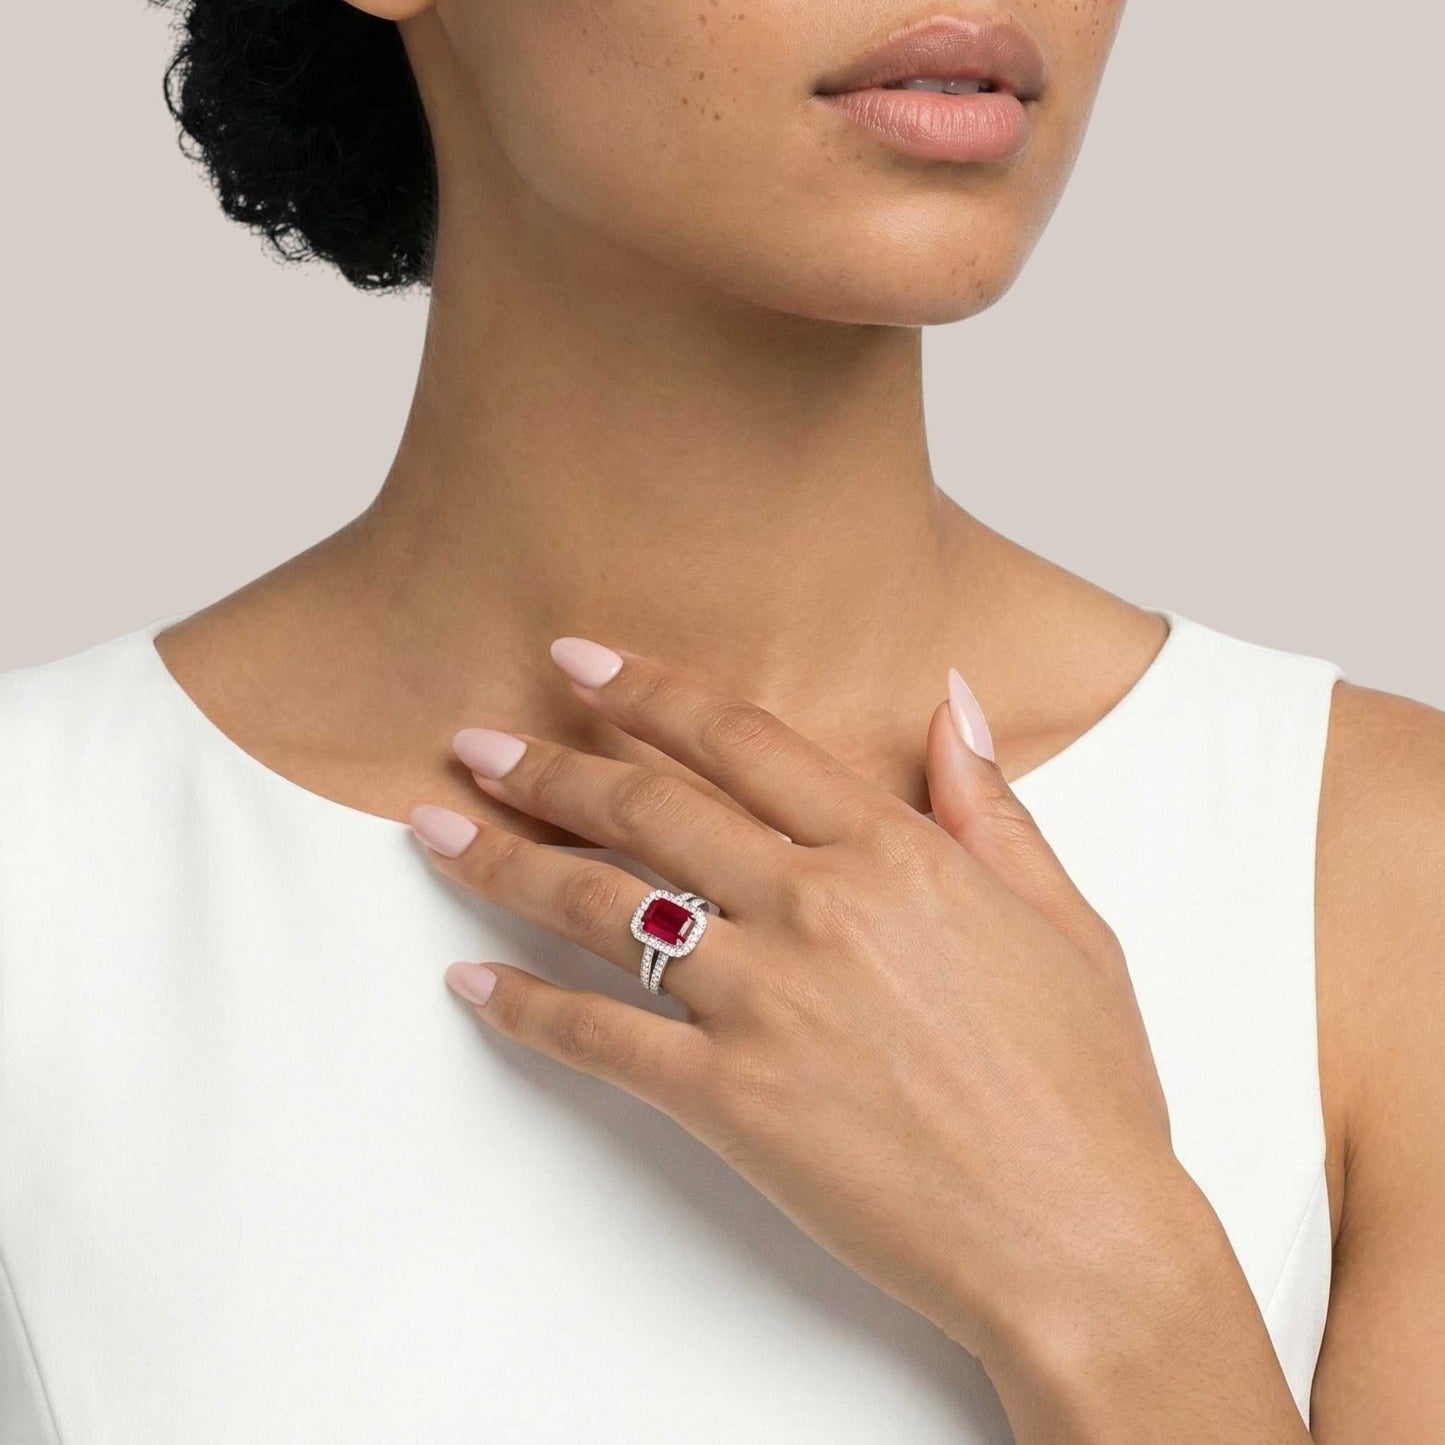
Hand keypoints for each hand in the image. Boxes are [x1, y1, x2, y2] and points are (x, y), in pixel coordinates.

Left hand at [407, 638, 1238, 1422]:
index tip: (580, 661)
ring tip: (436, 828)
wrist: (1078, 1236)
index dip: (648, 691)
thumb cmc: (1083, 1084)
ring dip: (506, 861)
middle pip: (648, 809)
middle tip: (475, 741)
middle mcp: (816, 907)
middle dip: (547, 766)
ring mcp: (766, 1003)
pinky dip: (525, 1008)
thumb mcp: (1062, 918)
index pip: (742, 740)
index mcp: (894, 853)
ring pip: (602, 907)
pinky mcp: (731, 1099)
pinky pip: (601, 1039)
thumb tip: (951, 700)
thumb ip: (987, 802)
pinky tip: (470, 981)